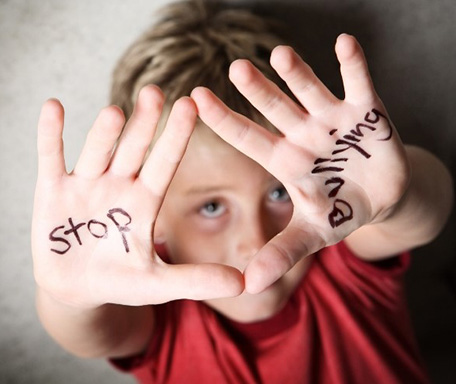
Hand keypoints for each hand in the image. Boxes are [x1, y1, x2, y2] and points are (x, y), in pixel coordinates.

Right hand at [32, 85, 242, 307]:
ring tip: (114, 112)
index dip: (176, 137)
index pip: (165, 163)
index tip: (191, 105)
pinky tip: (53, 107)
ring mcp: (85, 185)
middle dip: (144, 124)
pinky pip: (51, 158)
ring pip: (96, 152)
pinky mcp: (52, 191)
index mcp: (146, 200)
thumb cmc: (120, 281)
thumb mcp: (158, 284)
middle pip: (133, 149)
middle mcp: (118, 184)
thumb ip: (196, 279)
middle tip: (156, 93)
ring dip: (104, 133)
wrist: (76, 289)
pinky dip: (50, 135)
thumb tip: (244, 284)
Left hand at [191, 34, 409, 293]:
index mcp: (284, 160)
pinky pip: (359, 83)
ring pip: (310, 92)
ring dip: (297, 74)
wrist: (381, 199)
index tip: (195, 97)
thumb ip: (281, 254)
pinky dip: (354, 64)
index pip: (247, 137)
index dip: (223, 119)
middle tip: (235, 69)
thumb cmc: (338, 211)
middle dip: (258, 91)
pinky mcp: (368, 113)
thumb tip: (248, 287)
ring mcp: (334, 121)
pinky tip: (344, 42)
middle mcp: (303, 134)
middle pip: (275, 109)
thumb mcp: (311, 234)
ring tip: (280, 54)